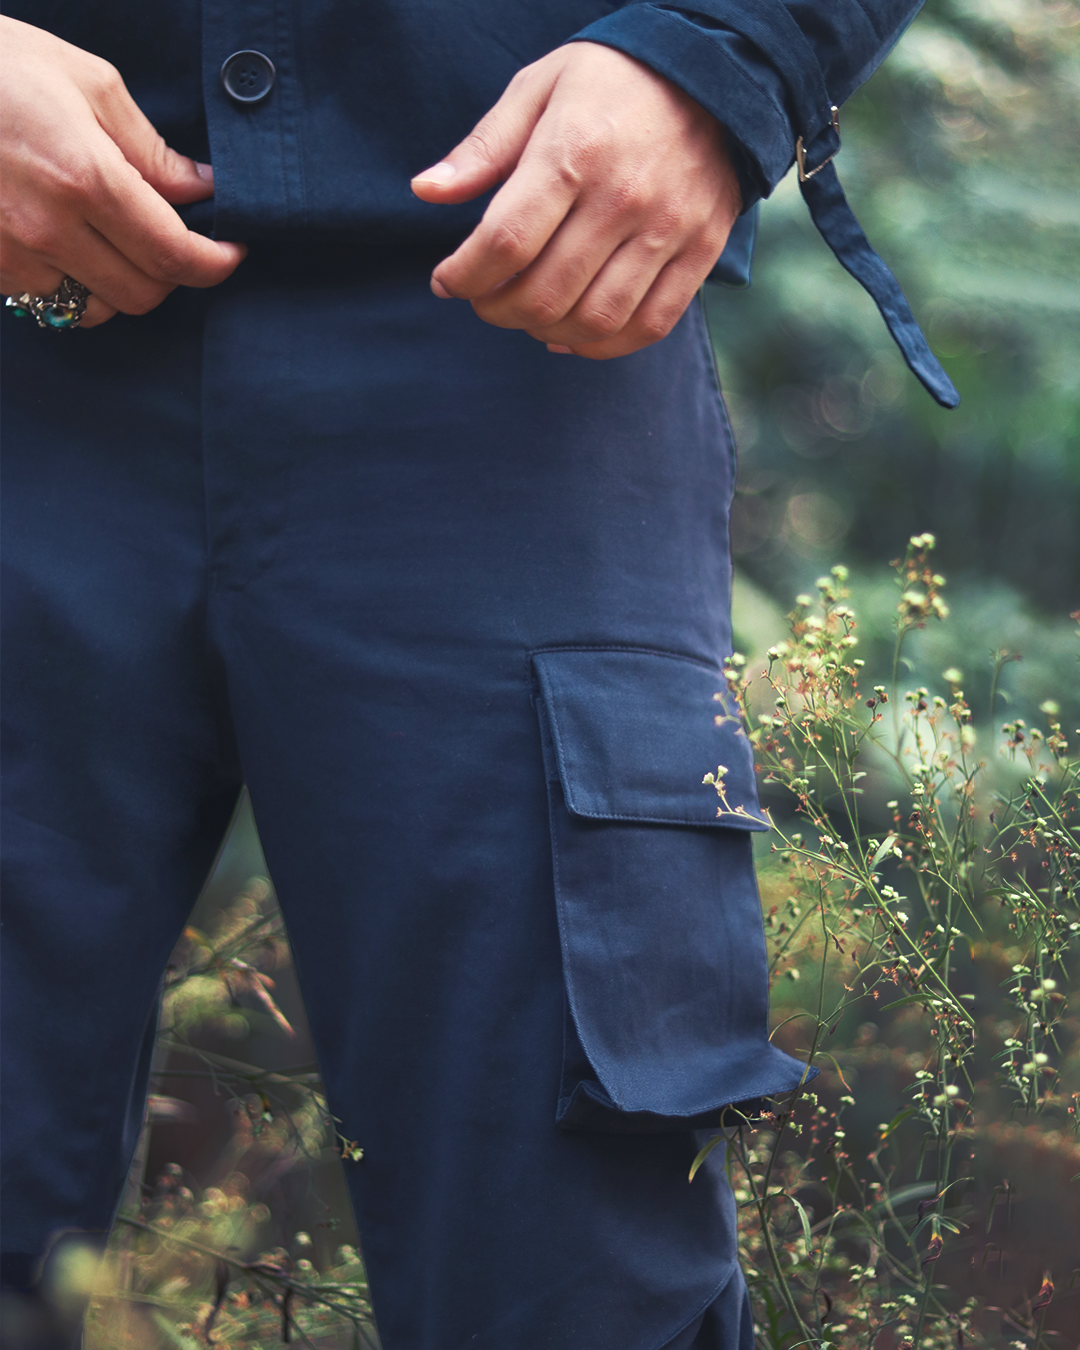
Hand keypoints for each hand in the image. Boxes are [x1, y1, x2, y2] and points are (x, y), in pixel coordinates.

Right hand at [0, 17, 244, 327]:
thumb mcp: (84, 81)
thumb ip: (149, 147)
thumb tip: (201, 187)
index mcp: (86, 178)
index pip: (175, 254)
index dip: (216, 263)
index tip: (232, 251)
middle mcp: (49, 228)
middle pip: (144, 293)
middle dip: (172, 274)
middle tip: (175, 238)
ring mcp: (13, 256)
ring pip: (97, 307)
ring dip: (121, 284)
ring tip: (116, 240)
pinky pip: (50, 301)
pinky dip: (73, 283)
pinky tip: (68, 244)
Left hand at [411, 41, 739, 359]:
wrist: (716, 73)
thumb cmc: (612, 81)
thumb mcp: (539, 88)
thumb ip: (483, 147)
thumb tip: (427, 191)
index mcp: (574, 152)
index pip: (505, 243)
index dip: (464, 276)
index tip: (447, 280)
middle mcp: (623, 198)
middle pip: (544, 293)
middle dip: (497, 310)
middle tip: (484, 299)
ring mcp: (667, 230)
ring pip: (594, 320)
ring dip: (546, 331)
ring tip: (528, 313)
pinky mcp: (700, 252)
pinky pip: (649, 326)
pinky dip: (603, 346)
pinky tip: (573, 334)